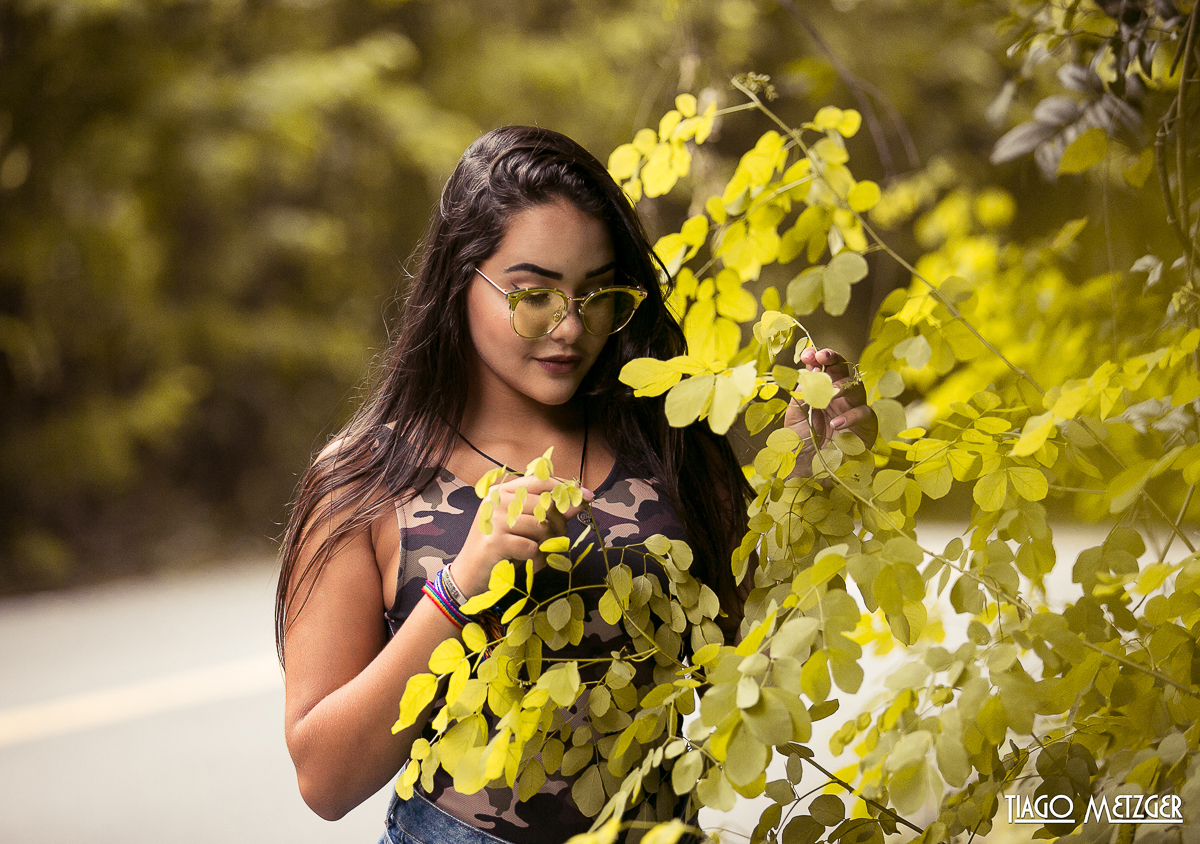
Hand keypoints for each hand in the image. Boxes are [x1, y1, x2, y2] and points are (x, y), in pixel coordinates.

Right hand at [452, 474, 592, 596]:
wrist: (469, 575)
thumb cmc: (500, 549)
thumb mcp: (525, 527)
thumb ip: (550, 512)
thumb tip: (580, 500)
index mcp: (503, 491)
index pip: (540, 480)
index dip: (566, 487)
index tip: (588, 495)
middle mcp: (497, 500)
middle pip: (546, 505)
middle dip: (559, 526)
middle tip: (556, 542)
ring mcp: (494, 519)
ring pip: (542, 527)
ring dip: (548, 546)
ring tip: (539, 555)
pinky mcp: (495, 541)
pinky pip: (532, 547)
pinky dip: (537, 560)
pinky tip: (528, 564)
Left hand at [784, 347, 876, 452]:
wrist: (811, 471)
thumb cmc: (802, 444)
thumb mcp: (795, 417)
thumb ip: (801, 395)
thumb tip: (809, 374)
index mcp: (821, 392)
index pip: (824, 368)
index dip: (818, 358)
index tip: (808, 355)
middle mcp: (840, 397)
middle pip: (843, 370)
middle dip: (833, 359)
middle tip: (821, 357)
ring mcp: (854, 409)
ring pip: (857, 387)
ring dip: (842, 387)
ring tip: (829, 394)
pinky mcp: (867, 426)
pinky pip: (864, 413)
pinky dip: (850, 416)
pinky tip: (835, 424)